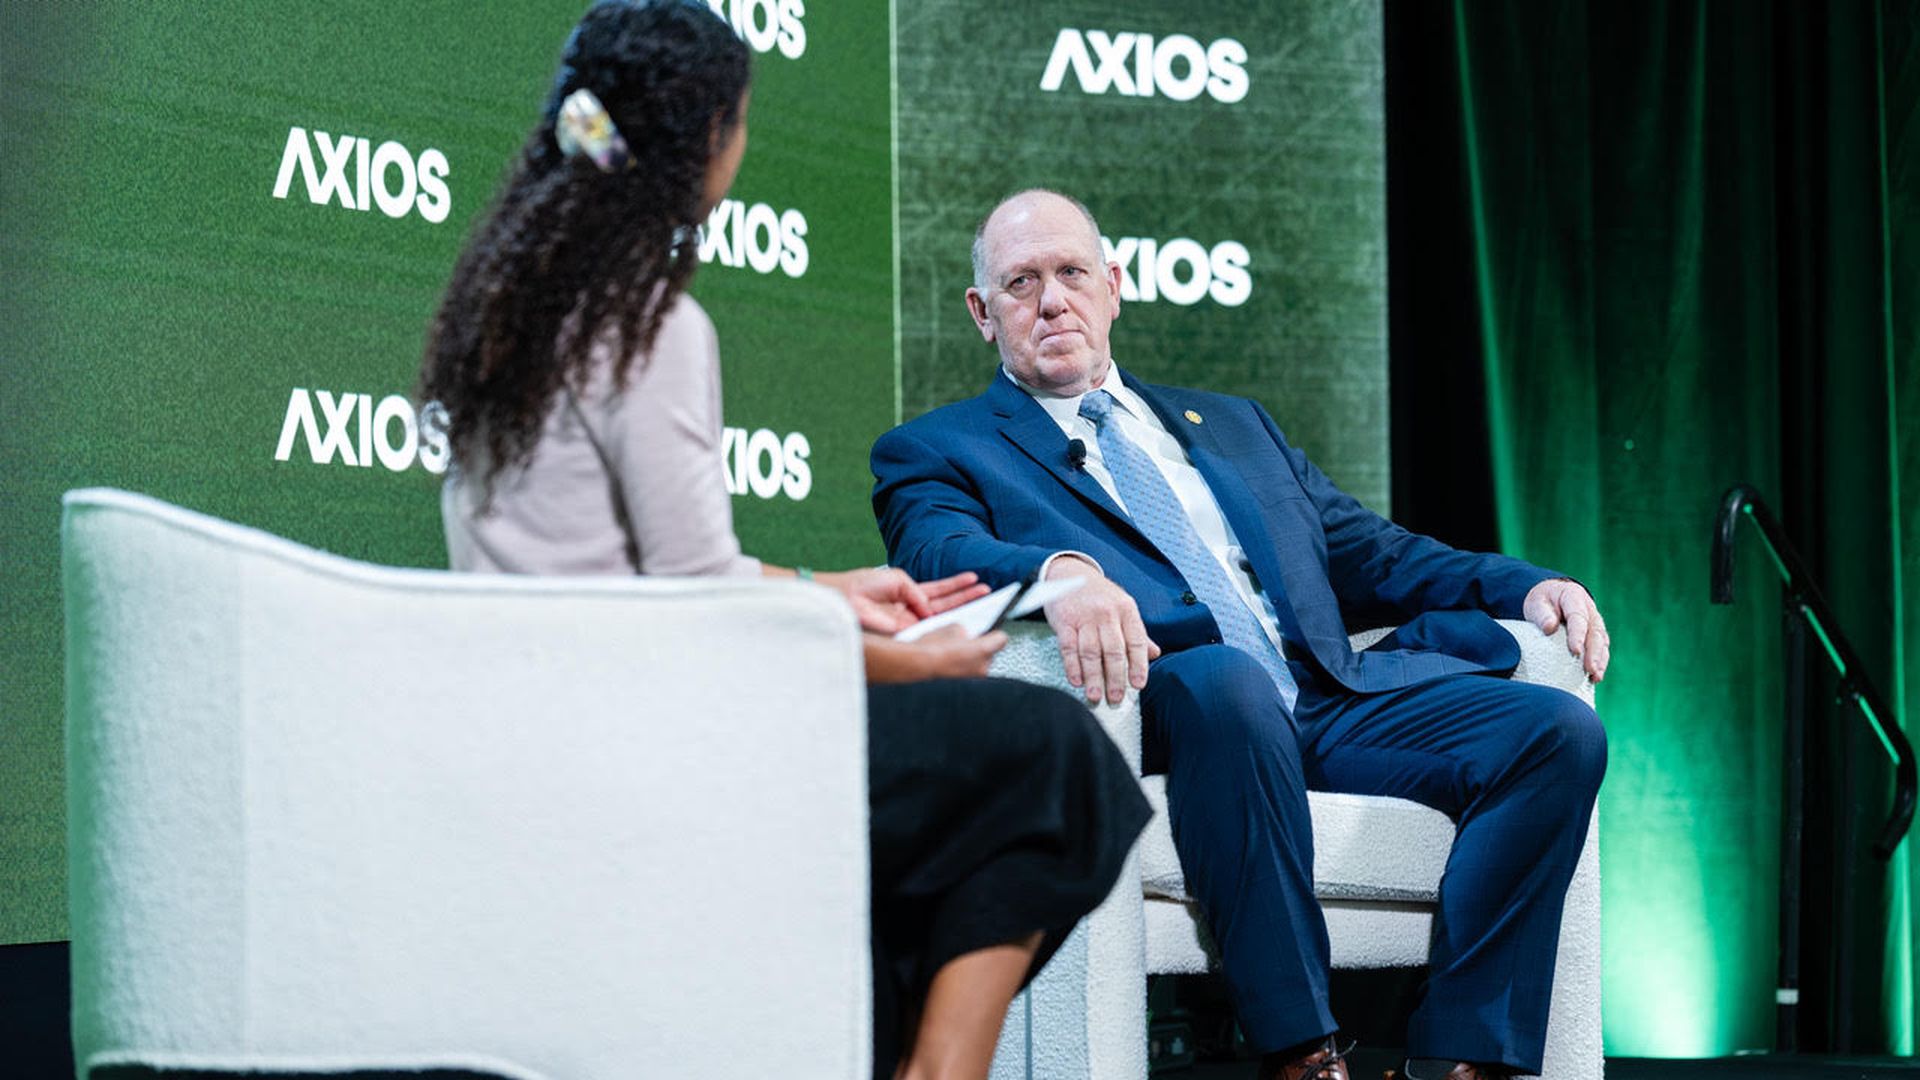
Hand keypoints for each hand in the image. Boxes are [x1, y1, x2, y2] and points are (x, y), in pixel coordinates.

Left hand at [818, 568, 986, 633]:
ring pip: (941, 615)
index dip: (957, 586)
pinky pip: (926, 628)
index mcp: (909, 593)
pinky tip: (957, 619)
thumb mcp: (897, 579)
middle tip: (986, 591)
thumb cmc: (862, 586)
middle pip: (945, 603)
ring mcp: (910, 621)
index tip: (975, 580)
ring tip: (981, 596)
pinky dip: (941, 624)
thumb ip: (917, 592)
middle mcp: (912, 609)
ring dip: (961, 607)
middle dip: (966, 596)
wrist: (843, 597)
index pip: (939, 591)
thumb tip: (930, 609)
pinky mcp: (904, 632)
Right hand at [862, 626, 1008, 683]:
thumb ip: (964, 631)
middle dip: (979, 651)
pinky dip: (960, 676)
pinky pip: (968, 681)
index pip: (1001, 639)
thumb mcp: (950, 629)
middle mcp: (984, 668)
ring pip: (978, 669)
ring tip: (951, 660)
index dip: (993, 635)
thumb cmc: (930, 649)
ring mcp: (974, 683)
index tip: (989, 634)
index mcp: (985, 649)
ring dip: (969, 665)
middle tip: (963, 647)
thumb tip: (965, 635)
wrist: (915, 668)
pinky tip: (948, 671)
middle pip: (989, 656)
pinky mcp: (966, 693)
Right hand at [1043, 557, 1158, 704]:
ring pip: (1091, 651)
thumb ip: (1137, 633)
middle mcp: (1107, 613)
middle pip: (1113, 650)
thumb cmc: (1099, 595)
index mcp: (1126, 610)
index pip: (1136, 641)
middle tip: (1115, 697)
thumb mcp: (1123, 607)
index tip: (1138, 684)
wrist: (1069, 573)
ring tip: (1095, 695)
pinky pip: (1069, 647)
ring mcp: (1085, 617)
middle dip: (1115, 677)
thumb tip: (1154, 654)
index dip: (1139, 664)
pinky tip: (1077, 680)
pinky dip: (1072, 666)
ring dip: (1093, 677)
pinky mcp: (1064, 620)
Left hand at [1522, 578, 1609, 681]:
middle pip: (1595, 632)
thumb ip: (1543, 614)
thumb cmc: (1543, 602)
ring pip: (1602, 642)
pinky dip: (1600, 663)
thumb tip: (1549, 628)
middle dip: (1594, 652)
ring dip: (1600, 660)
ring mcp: (1595, 622)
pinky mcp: (1596, 635)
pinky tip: (1595, 677)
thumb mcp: (1537, 603)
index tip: (1575, 651)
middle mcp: (1589, 610)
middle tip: (1590, 669)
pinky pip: (1602, 649)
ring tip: (1595, 676)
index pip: (1578, 617)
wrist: (1551, 597)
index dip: (1578, 635)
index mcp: (1574, 597)